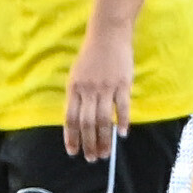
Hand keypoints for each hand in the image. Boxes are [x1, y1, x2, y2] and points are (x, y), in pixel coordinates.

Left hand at [62, 29, 131, 162]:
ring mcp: (106, 87)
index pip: (70, 118)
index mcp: (74, 88)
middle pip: (87, 123)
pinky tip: (122, 134)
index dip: (71, 137)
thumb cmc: (91, 56)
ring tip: (105, 153)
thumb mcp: (77, 74)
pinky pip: (122, 107)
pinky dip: (122, 121)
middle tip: (92, 158)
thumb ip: (77, 96)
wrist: (108, 34)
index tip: (73, 152)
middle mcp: (88, 90)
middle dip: (88, 144)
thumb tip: (78, 121)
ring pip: (104, 120)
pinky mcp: (122, 83)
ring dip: (104, 139)